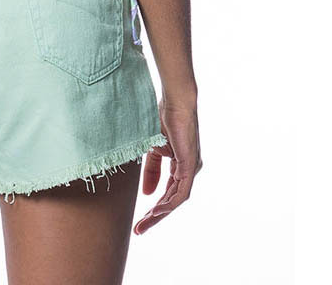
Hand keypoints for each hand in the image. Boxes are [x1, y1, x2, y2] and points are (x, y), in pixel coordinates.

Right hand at [133, 100, 201, 233]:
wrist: (175, 101)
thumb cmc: (165, 119)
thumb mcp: (154, 149)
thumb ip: (151, 170)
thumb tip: (148, 194)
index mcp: (182, 166)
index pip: (168, 193)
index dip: (154, 207)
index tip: (139, 220)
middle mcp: (189, 170)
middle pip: (172, 201)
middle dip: (155, 216)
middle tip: (140, 229)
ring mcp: (191, 169)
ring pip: (176, 200)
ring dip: (160, 213)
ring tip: (144, 222)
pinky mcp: (190, 166)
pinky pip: (181, 191)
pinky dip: (169, 202)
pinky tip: (156, 209)